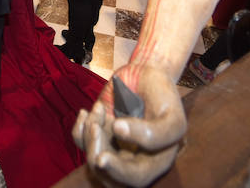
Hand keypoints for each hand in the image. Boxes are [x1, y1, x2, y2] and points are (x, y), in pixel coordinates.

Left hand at [72, 64, 185, 186]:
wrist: (145, 73)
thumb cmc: (161, 92)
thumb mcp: (170, 112)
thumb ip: (156, 132)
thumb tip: (120, 133)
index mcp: (157, 160)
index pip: (137, 177)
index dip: (118, 171)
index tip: (102, 157)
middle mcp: (134, 160)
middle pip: (109, 176)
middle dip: (97, 152)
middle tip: (95, 128)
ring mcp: (115, 149)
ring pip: (93, 158)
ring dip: (89, 135)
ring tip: (99, 108)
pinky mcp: (100, 136)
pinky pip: (82, 143)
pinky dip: (79, 129)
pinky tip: (86, 112)